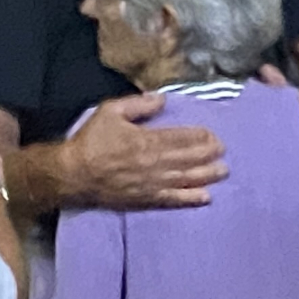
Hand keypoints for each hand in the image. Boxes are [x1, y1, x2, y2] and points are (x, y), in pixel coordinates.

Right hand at [64, 93, 226, 208]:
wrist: (73, 174)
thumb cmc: (91, 141)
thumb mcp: (110, 111)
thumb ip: (138, 104)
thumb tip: (162, 98)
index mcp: (146, 141)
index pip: (180, 138)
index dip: (200, 137)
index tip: (214, 135)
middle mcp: (153, 164)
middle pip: (188, 158)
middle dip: (208, 154)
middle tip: (224, 151)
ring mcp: (151, 184)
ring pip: (185, 179)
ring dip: (206, 175)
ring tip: (223, 172)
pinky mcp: (145, 200)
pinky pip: (172, 200)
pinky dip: (190, 199)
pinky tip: (206, 197)